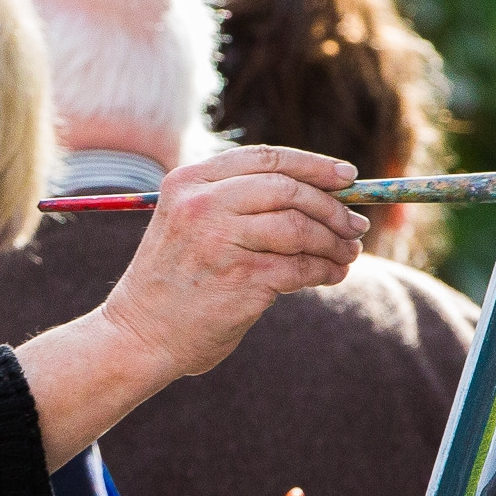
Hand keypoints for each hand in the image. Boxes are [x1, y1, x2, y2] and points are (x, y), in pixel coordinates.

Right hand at [14, 149, 365, 464]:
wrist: (139, 336)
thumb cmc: (174, 282)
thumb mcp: (190, 223)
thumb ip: (236, 202)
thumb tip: (319, 194)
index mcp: (189, 181)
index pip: (266, 159)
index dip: (314, 165)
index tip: (348, 177)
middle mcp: (202, 205)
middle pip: (289, 189)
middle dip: (332, 207)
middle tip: (356, 225)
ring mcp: (221, 241)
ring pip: (301, 228)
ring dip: (334, 242)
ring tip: (349, 253)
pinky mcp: (242, 280)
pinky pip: (300, 267)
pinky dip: (325, 270)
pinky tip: (333, 274)